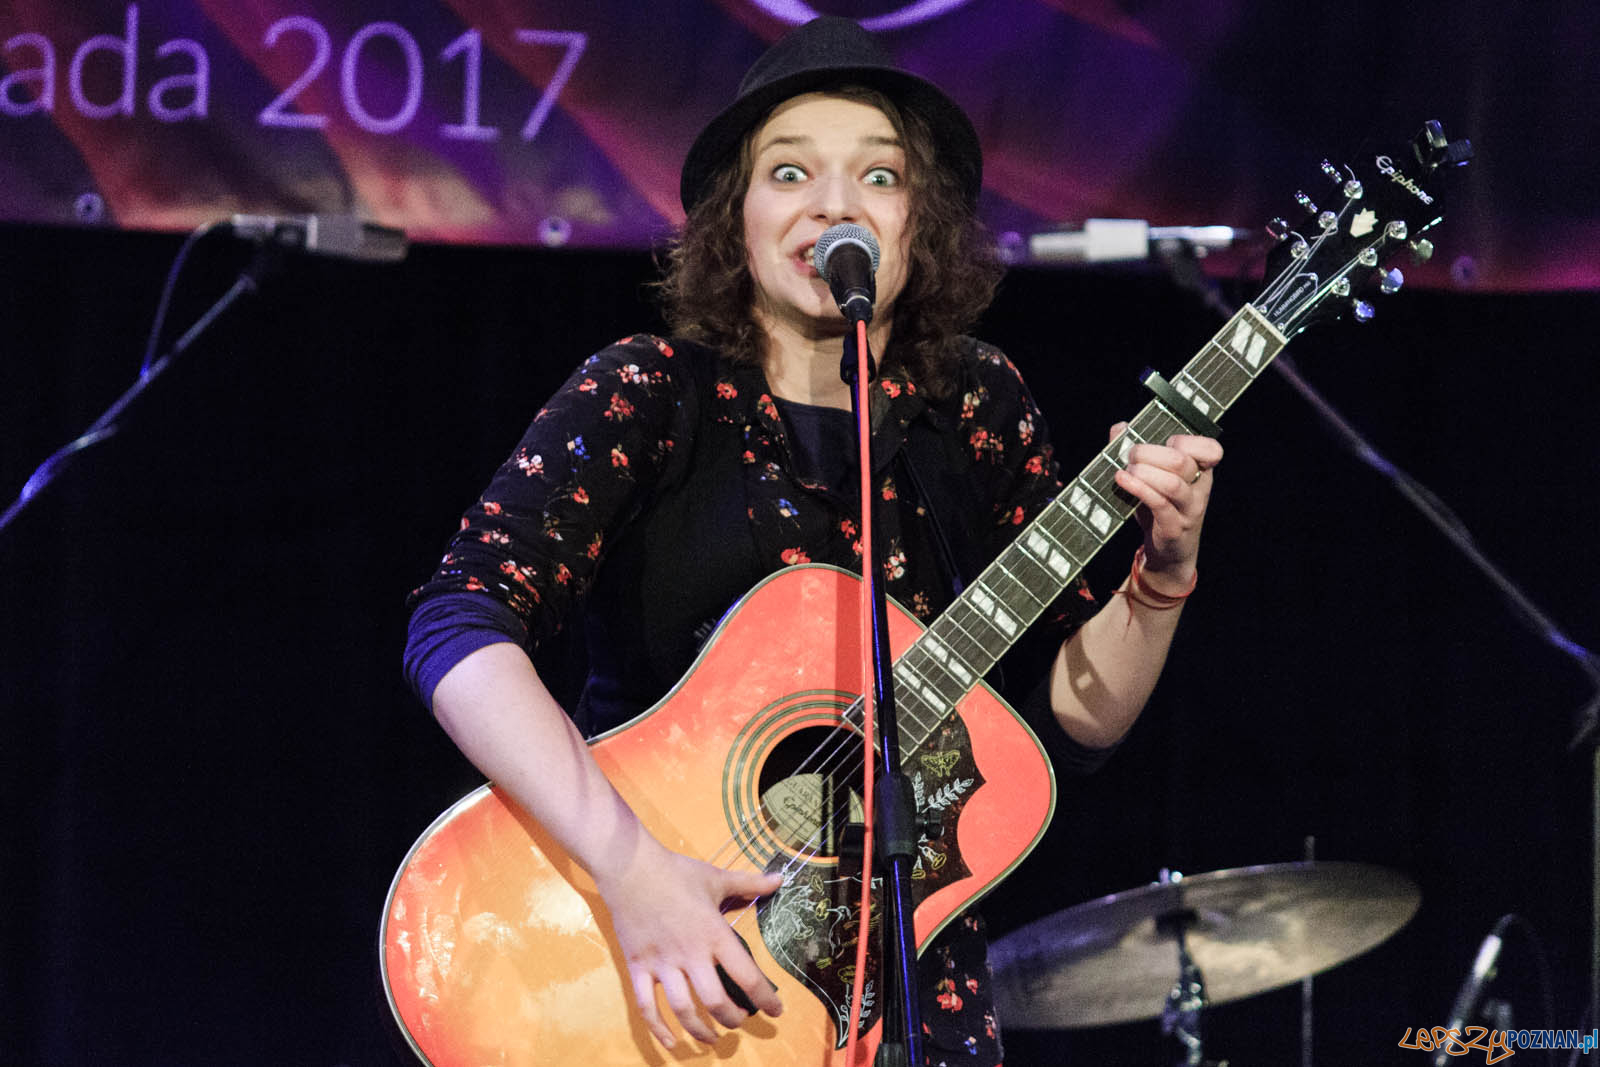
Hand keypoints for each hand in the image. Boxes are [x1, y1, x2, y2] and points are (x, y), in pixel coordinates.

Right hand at [593, 834, 783, 1048]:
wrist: (630, 867)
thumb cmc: (676, 872)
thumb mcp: (717, 877)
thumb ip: (750, 883)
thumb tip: (780, 878)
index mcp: (714, 934)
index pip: (746, 975)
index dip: (765, 999)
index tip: (777, 1012)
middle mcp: (690, 954)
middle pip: (716, 1001)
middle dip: (732, 1019)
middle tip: (740, 1020)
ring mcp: (661, 963)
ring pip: (683, 1009)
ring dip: (700, 1030)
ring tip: (712, 1037)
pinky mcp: (637, 967)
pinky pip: (646, 1006)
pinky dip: (658, 1029)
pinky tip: (671, 1043)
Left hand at [1109, 422, 1222, 588]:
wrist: (1170, 553)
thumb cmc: (1161, 510)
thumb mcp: (1154, 479)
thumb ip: (1139, 452)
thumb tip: (1120, 428)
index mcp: (1201, 472)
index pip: (1211, 449)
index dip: (1187, 440)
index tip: (1165, 442)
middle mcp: (1200, 489)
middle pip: (1181, 461)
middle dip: (1150, 453)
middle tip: (1131, 456)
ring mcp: (1189, 510)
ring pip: (1172, 484)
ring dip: (1144, 472)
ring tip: (1126, 470)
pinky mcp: (1173, 527)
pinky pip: (1159, 504)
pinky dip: (1138, 488)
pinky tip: (1122, 480)